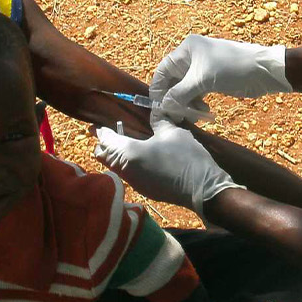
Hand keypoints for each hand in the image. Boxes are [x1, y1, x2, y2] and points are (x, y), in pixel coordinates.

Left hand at [94, 117, 241, 213]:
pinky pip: (126, 175)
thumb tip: (155, 111)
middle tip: (106, 134)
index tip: (99, 126)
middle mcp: (126, 170)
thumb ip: (159, 121)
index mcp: (129, 153)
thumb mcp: (173, 133)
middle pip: (104, 157)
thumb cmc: (186, 157)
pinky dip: (125, 165)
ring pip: (115, 167)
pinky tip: (136, 159)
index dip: (103, 132)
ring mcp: (134, 183)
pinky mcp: (144, 190)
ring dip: (114, 156)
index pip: (107, 141)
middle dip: (104, 145)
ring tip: (120, 145)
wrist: (202, 189)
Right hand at [149, 35, 290, 122]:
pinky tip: (204, 112)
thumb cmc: (233, 68)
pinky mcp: (212, 79)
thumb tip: (163, 107)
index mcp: (187, 49)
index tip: (157, 108)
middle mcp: (192, 57)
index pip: (163, 70)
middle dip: (174, 99)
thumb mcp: (203, 80)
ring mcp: (202, 69)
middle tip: (176, 116)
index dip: (158, 89)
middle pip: (173, 81)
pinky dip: (196, 103)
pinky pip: (196, 93)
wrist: (264, 71)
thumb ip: (180, 94)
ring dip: (186, 104)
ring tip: (194, 115)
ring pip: (185, 90)